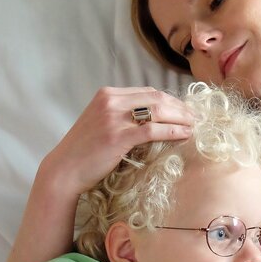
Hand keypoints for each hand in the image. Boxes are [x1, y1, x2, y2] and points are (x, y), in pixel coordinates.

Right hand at [42, 87, 194, 195]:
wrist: (64, 170)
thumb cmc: (85, 151)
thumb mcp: (101, 123)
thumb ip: (123, 115)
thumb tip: (154, 119)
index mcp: (107, 94)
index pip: (148, 92)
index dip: (170, 100)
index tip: (184, 110)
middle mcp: (110, 101)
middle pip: (156, 98)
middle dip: (180, 107)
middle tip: (195, 118)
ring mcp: (114, 118)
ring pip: (158, 111)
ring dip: (181, 118)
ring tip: (194, 126)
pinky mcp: (118, 136)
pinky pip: (153, 130)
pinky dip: (173, 131)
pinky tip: (184, 135)